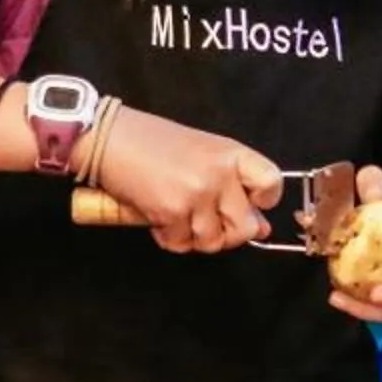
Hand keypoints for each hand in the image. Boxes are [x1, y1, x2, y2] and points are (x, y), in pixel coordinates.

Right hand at [91, 105, 282, 252]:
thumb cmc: (152, 142)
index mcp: (231, 154)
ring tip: (175, 214)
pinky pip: (181, 243)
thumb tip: (261, 227)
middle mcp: (220, 174)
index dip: (263, 202)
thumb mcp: (202, 154)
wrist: (109, 138)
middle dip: (226, 234)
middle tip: (205, 222)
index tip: (249, 205)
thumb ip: (232, 186)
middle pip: (245, 227)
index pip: (271, 184)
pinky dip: (169, 237)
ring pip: (211, 241)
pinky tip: (157, 216)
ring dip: (192, 236)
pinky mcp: (172, 212)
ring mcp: (197, 194)